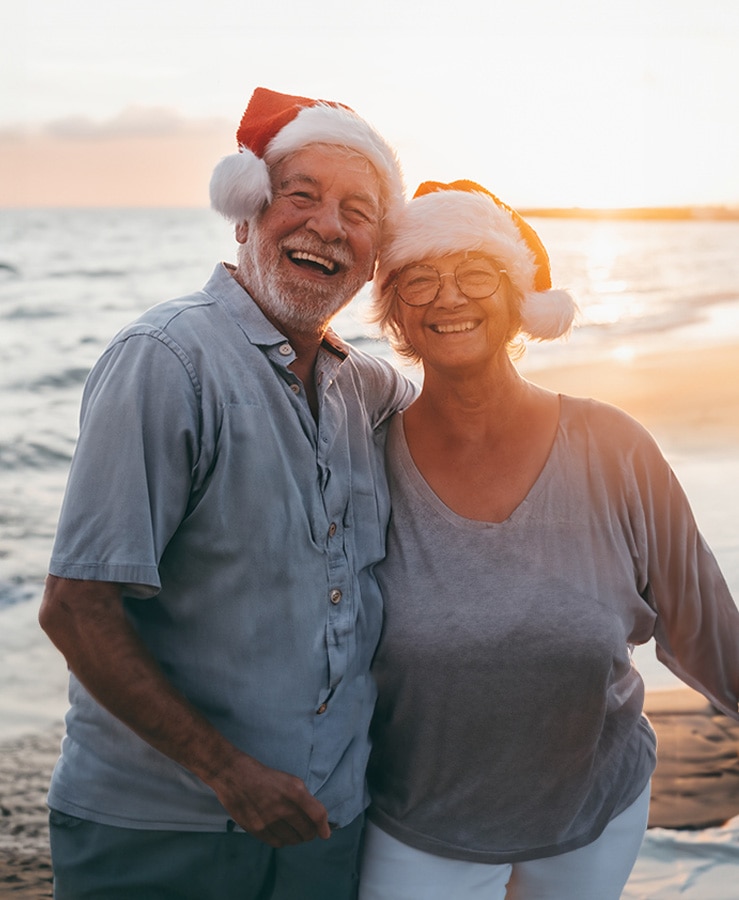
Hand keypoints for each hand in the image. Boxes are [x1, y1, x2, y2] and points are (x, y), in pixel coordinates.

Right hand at [211, 752, 331, 847]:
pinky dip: (283, 840)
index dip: (324, 827)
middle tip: (308, 830)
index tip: (325, 833)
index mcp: (294, 790)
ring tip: (293, 830)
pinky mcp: (256, 829)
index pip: (317, 814)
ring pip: (292, 839)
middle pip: (306, 831)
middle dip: (310, 833)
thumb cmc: (264, 775)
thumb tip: (316, 818)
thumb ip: (303, 798)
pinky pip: (277, 843)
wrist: (233, 774)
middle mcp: (283, 806)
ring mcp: (268, 820)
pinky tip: (281, 832)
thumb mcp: (289, 779)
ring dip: (296, 838)